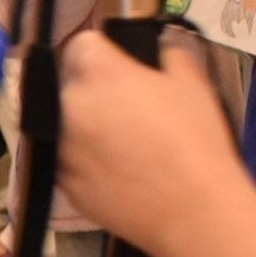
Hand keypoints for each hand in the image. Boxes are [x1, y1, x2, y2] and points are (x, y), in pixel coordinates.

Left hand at [58, 31, 249, 254]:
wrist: (193, 211)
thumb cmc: (196, 141)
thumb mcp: (192, 84)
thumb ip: (167, 54)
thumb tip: (156, 48)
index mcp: (97, 72)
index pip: (80, 45)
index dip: (101, 54)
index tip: (119, 69)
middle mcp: (67, 104)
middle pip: (69, 85)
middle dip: (91, 91)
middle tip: (125, 109)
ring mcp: (59, 145)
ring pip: (63, 123)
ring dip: (84, 126)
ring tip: (121, 145)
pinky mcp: (60, 180)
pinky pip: (66, 159)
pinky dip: (83, 160)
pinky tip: (115, 172)